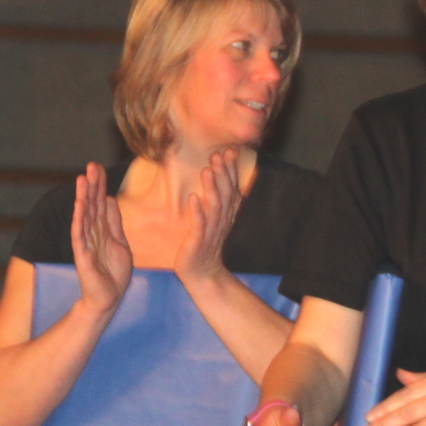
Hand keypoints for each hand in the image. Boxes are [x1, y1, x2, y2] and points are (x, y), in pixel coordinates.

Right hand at [71, 163, 132, 315]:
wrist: (108, 298)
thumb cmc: (113, 273)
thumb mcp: (120, 242)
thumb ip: (114, 222)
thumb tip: (109, 198)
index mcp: (102, 230)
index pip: (100, 202)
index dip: (99, 185)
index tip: (98, 167)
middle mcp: (92, 233)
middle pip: (91, 204)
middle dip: (91, 185)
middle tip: (91, 165)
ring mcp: (85, 243)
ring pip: (84, 215)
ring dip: (83, 196)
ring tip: (82, 178)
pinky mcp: (82, 254)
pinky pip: (79, 233)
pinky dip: (79, 218)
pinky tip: (79, 204)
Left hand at [173, 149, 243, 285]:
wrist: (202, 274)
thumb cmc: (206, 245)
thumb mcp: (215, 220)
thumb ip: (220, 200)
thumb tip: (223, 177)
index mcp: (226, 215)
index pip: (231, 189)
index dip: (231, 170)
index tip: (229, 151)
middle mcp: (221, 221)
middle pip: (225, 194)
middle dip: (222, 174)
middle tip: (218, 154)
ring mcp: (210, 232)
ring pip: (214, 207)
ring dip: (211, 188)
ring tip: (207, 170)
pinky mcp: (197, 242)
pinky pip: (199, 226)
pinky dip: (197, 212)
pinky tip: (194, 198)